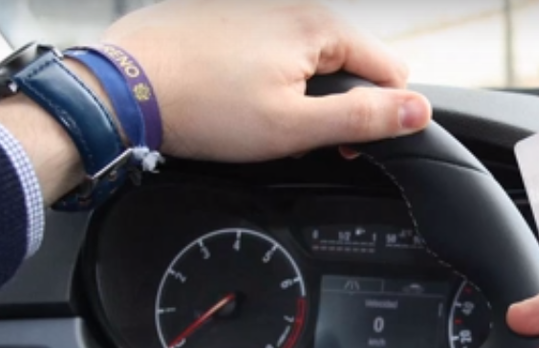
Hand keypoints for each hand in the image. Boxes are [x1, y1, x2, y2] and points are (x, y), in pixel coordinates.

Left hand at [101, 0, 431, 160]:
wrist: (119, 90)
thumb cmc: (202, 108)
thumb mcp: (294, 127)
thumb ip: (364, 119)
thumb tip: (419, 111)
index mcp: (319, 27)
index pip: (389, 70)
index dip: (376, 116)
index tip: (339, 143)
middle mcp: (291, 5)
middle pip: (347, 61)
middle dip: (333, 102)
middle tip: (294, 135)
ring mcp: (255, 6)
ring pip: (305, 56)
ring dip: (296, 90)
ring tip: (254, 117)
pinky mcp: (224, 15)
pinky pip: (266, 47)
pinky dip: (261, 73)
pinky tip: (232, 96)